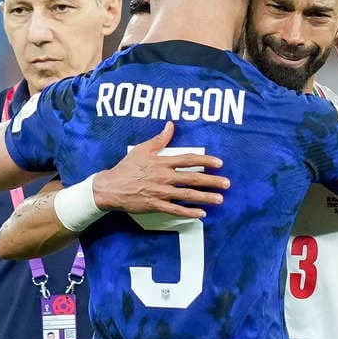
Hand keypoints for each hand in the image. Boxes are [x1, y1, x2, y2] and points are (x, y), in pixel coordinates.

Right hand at [92, 122, 228, 218]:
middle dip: (212, 181)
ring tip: (219, 199)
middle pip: (192, 178)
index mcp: (162, 162)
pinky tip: (201, 213)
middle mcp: (164, 177)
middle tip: (227, 183)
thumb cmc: (127, 167)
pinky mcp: (156, 205)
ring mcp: (161, 192)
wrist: (111, 187)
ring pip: (187, 195)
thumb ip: (159, 139)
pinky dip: (189, 212)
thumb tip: (170, 125)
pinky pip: (175, 209)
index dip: (205, 161)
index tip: (219, 163)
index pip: (188, 160)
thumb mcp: (142, 149)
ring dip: (205, 197)